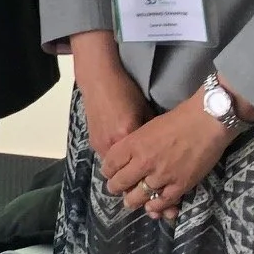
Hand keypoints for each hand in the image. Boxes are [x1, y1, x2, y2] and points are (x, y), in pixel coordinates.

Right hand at [70, 30, 148, 159]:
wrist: (99, 81)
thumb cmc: (125, 91)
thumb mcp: (145, 109)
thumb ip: (151, 130)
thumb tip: (161, 146)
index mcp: (127, 135)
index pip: (142, 160)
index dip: (151, 165)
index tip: (159, 168)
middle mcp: (111, 143)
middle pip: (126, 167)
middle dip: (136, 171)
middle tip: (148, 172)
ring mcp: (100, 144)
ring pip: (115, 166)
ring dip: (124, 167)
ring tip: (135, 165)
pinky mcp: (93, 142)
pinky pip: (106, 157)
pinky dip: (116, 159)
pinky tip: (123, 153)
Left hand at [101, 94, 236, 220]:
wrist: (206, 122)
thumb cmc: (177, 119)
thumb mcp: (147, 126)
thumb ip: (135, 142)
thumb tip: (127, 155)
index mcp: (133, 144)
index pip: (110, 164)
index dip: (107, 171)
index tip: (109, 174)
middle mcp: (143, 162)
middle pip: (120, 182)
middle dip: (116, 188)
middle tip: (116, 189)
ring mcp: (162, 176)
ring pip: (139, 196)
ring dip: (132, 201)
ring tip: (130, 202)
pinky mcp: (180, 185)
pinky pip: (162, 201)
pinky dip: (155, 206)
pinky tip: (151, 207)